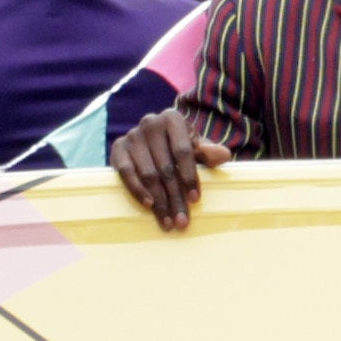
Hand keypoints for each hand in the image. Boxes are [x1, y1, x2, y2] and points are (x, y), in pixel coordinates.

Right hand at [111, 108, 229, 231]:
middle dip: (175, 197)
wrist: (151, 141)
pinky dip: (137, 190)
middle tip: (182, 221)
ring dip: (159, 201)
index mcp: (172, 118)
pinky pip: (127, 173)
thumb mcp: (196, 147)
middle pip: (166, 167)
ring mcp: (132, 135)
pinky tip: (149, 205)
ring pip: (149, 174)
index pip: (183, 151)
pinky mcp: (117, 148)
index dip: (190, 177)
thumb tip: (223, 155)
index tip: (195, 200)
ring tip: (168, 222)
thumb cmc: (179, 146)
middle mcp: (150, 123)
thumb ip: (209, 152)